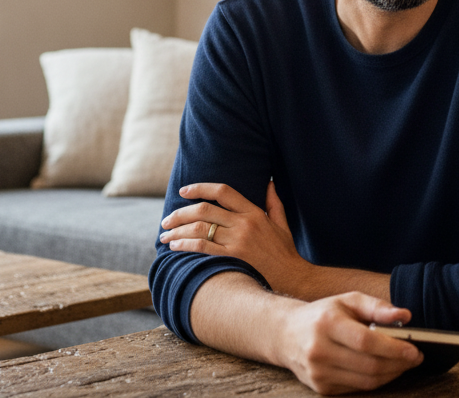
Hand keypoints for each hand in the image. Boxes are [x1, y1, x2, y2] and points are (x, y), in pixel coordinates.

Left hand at [161, 181, 311, 294]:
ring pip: (200, 228)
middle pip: (204, 210)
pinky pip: (203, 247)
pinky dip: (185, 244)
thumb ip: (273, 201)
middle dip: (180, 213)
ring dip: (177, 230)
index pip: (223, 191)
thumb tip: (269, 182)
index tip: (183, 191)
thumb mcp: (281, 223)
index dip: (200, 188)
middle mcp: (244, 223)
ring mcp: (238, 241)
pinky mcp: (233, 258)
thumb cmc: (285, 251)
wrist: (293, 277)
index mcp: (254, 212)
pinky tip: (175, 246)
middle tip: (166, 220)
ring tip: (165, 235)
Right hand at [275, 292, 421, 394]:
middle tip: (416, 357)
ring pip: (366, 381)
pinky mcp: (321, 388)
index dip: (394, 348)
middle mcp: (319, 350)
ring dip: (391, 374)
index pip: (366, 341)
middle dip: (398, 364)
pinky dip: (376, 380)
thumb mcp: (348, 300)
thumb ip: (377, 307)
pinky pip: (357, 388)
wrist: (286, 334)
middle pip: (369, 365)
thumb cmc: (323, 314)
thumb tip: (405, 316)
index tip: (415, 349)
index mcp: (327, 324)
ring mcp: (318, 373)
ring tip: (404, 364)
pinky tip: (385, 370)